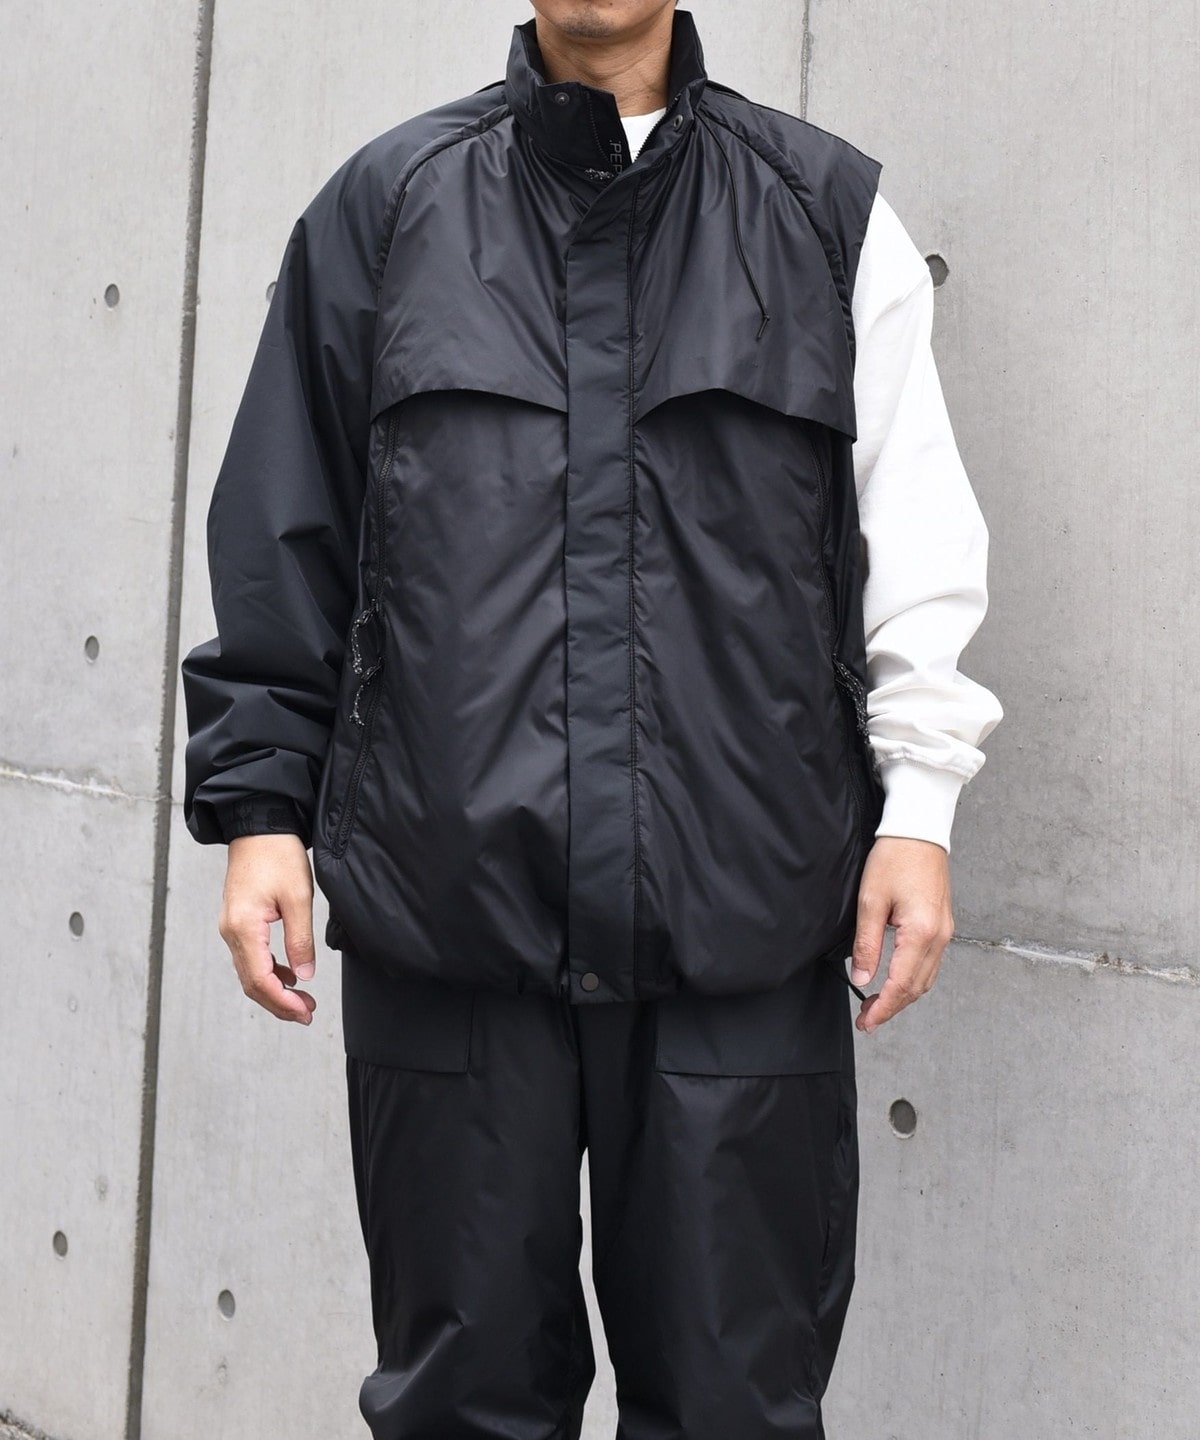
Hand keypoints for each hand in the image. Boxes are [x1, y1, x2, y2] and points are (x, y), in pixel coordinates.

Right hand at [219, 833, 316, 1023]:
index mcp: (244, 928)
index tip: (306, 1012)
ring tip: (303, 1000)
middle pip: (251, 983)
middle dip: (279, 1003)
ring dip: (275, 990)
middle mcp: (230, 931)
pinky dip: (269, 971)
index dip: (283, 1002)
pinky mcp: (238, 921)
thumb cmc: (277, 854)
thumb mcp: (298, 897)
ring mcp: (231, 927)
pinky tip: (290, 974)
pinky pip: (250, 957)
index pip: (260, 980)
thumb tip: (304, 976)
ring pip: (250, 972)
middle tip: (308, 1014)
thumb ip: (300, 939)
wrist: (259, 825)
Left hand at [850, 836, 953, 1033]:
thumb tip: (862, 977)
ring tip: (876, 1004)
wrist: (918, 831)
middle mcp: (939, 937)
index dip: (882, 1008)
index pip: (901, 984)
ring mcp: (945, 932)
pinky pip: (931, 963)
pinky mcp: (943, 925)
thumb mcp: (870, 901)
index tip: (866, 1022)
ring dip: (902, 996)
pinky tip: (895, 981)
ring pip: (926, 979)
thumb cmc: (894, 858)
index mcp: (921, 933)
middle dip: (891, 1008)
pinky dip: (913, 979)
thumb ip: (867, 944)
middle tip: (866, 1019)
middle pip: (917, 988)